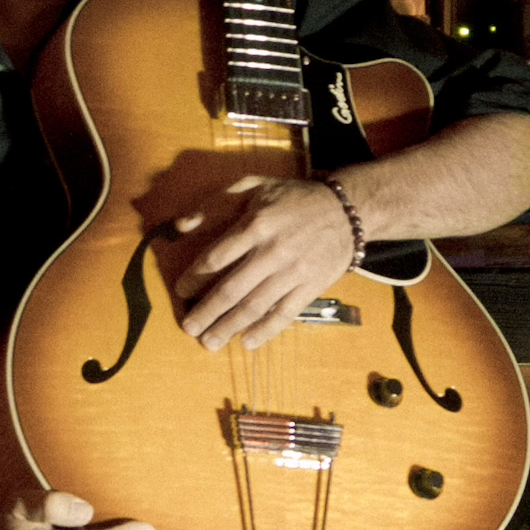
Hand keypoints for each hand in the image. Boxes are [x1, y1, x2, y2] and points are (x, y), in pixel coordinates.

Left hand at [170, 175, 357, 351]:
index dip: (195, 278)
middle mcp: (273, 251)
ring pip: (254, 306)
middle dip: (206, 312)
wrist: (347, 211)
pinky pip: (284, 314)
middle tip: (188, 327)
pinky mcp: (310, 287)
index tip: (181, 292)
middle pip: (231, 289)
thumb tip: (182, 225)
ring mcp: (293, 272)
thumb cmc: (294, 199)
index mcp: (256, 224)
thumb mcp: (254, 186)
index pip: (216, 258)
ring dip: (228, 327)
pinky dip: (265, 331)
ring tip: (208, 343)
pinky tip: (247, 343)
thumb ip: (216, 202)